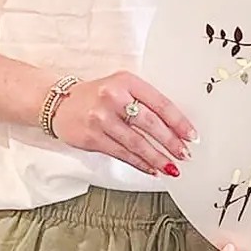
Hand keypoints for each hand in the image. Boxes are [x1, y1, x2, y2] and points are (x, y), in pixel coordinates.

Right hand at [50, 73, 195, 176]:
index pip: (160, 103)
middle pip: (150, 123)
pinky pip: (122, 153)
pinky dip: (139, 163)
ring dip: (157, 157)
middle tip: (183, 154)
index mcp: (126, 81)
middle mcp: (113, 97)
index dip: (178, 122)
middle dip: (171, 142)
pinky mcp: (92, 137)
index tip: (191, 135)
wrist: (60, 103)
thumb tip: (174, 127)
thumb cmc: (96, 96)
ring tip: (171, 166)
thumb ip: (143, 101)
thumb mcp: (121, 87)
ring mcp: (101, 118)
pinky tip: (150, 169)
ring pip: (136, 143)